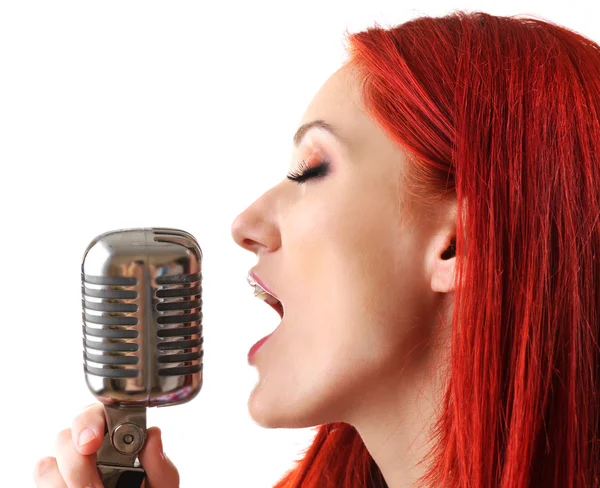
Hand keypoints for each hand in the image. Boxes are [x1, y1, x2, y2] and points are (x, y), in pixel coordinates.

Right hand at [33, 403, 179, 487]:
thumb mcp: (161, 483)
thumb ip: (159, 462)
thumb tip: (153, 435)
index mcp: (117, 437)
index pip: (95, 413)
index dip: (90, 422)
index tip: (92, 442)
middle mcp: (88, 448)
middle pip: (64, 437)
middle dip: (75, 461)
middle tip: (93, 485)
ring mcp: (68, 468)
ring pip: (47, 464)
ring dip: (66, 481)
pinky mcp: (55, 483)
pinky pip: (42, 479)